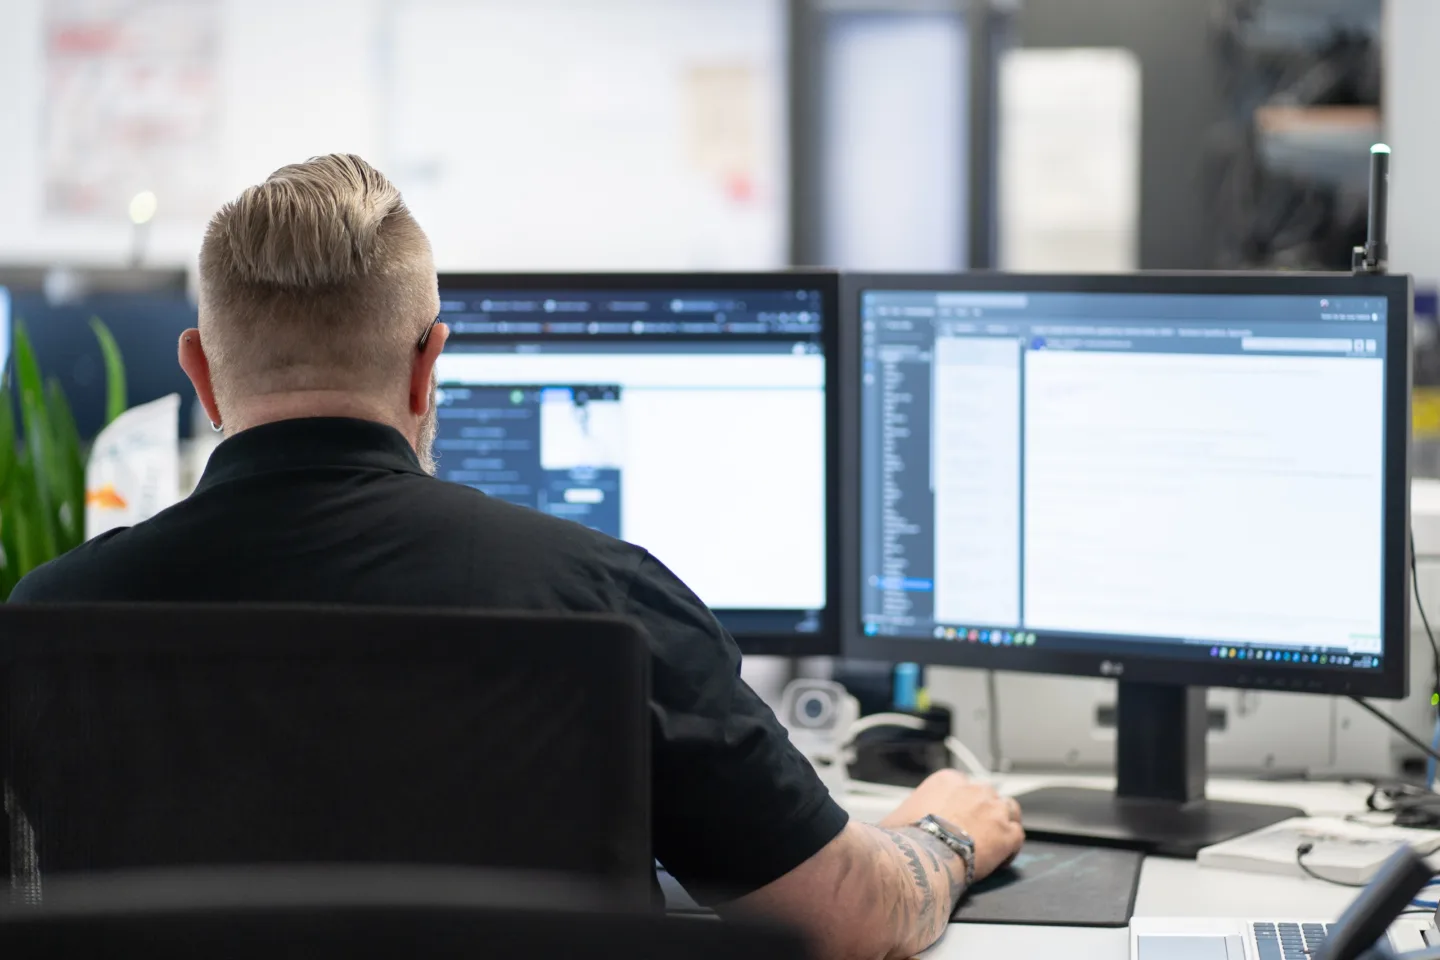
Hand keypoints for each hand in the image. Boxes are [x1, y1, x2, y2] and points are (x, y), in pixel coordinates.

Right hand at [880, 769, 1023, 880]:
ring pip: (1010, 809)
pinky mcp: (1007, 833)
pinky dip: (1011, 848)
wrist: (923, 855)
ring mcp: (994, 810)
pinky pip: (1018, 836)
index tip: (956, 817)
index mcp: (947, 780)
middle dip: (983, 812)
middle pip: (987, 794)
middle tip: (974, 832)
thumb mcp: (895, 818)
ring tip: (994, 840)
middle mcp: (974, 789)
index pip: (962, 785)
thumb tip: (887, 829)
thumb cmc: (906, 838)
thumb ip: (899, 817)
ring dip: (1004, 823)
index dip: (962, 803)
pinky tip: (999, 859)